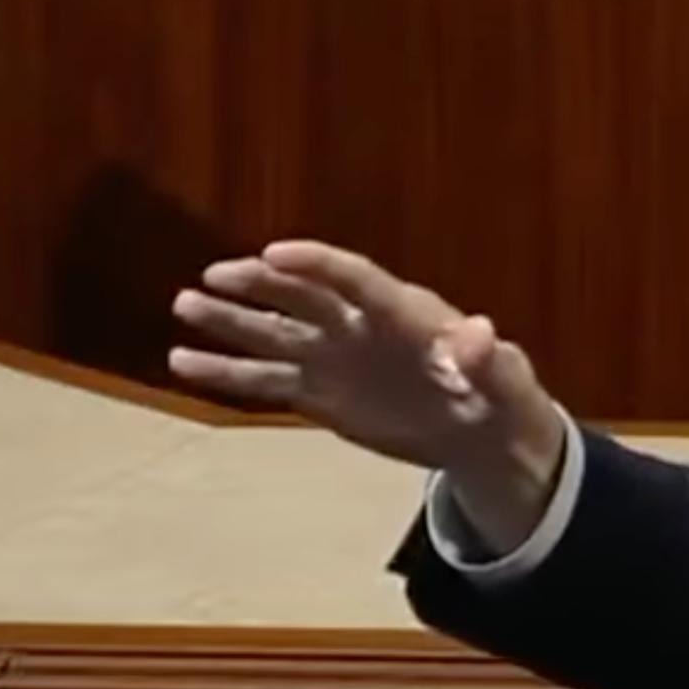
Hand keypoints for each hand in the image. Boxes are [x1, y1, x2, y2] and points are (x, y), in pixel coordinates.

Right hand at [169, 240, 566, 546]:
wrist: (483, 435)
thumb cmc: (501, 396)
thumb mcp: (506, 381)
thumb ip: (490, 360)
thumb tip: (481, 334)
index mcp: (405, 313)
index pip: (355, 278)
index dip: (318, 264)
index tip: (275, 253)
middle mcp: (360, 326)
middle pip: (305, 296)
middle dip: (262, 285)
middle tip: (214, 276)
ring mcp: (336, 358)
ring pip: (275, 334)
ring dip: (231, 321)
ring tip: (184, 306)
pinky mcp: (321, 395)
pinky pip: (266, 380)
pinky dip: (227, 373)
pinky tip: (182, 363)